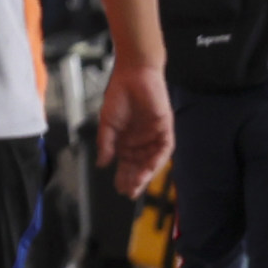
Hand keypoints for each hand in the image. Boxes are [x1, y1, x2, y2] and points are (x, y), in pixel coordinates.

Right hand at [100, 56, 174, 192]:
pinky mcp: (165, 128)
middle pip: (139, 165)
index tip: (119, 188)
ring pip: (152, 160)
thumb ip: (106, 144)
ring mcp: (154, 135)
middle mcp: (142, 140)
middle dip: (134, 179)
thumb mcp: (107, 123)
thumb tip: (102, 163)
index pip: (126, 163)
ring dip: (145, 173)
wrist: (133, 76)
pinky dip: (157, 160)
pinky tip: (148, 169)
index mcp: (127, 140)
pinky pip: (164, 149)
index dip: (123, 176)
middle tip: (128, 192)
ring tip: (136, 184)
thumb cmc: (118, 96)